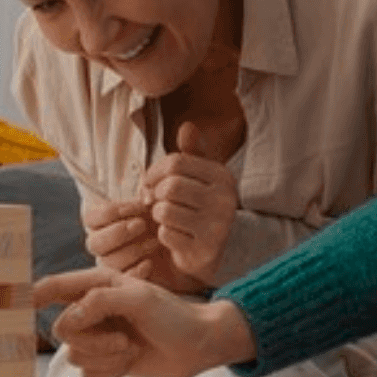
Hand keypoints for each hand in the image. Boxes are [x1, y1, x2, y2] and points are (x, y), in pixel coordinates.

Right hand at [33, 268, 256, 376]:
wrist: (198, 346)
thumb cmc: (174, 315)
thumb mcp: (140, 298)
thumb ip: (99, 302)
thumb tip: (69, 319)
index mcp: (97, 286)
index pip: (55, 287)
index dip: (33, 294)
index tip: (17, 301)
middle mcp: (93, 311)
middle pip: (63, 329)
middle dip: (93, 340)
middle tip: (123, 339)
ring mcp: (98, 337)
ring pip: (75, 355)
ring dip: (106, 357)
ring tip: (131, 348)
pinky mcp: (105, 361)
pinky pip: (87, 375)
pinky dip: (110, 372)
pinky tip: (130, 361)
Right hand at [82, 199, 207, 293]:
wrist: (183, 245)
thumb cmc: (164, 219)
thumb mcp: (158, 204)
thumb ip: (149, 196)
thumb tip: (147, 196)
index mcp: (102, 224)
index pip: (91, 219)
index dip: (112, 211)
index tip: (140, 206)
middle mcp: (102, 245)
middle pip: (94, 243)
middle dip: (118, 232)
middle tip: (141, 225)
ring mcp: (112, 264)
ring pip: (108, 262)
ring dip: (131, 250)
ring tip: (155, 242)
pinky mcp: (126, 280)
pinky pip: (122, 279)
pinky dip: (135, 271)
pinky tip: (150, 262)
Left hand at [142, 123, 238, 285]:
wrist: (216, 249)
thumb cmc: (201, 206)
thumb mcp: (199, 177)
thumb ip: (191, 152)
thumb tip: (186, 126)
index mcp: (223, 177)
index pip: (175, 162)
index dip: (154, 172)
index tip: (150, 182)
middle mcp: (225, 200)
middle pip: (170, 186)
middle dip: (156, 194)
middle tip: (156, 201)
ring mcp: (218, 227)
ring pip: (164, 210)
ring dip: (158, 215)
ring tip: (167, 217)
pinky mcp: (205, 250)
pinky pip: (166, 234)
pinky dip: (163, 235)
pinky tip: (176, 235)